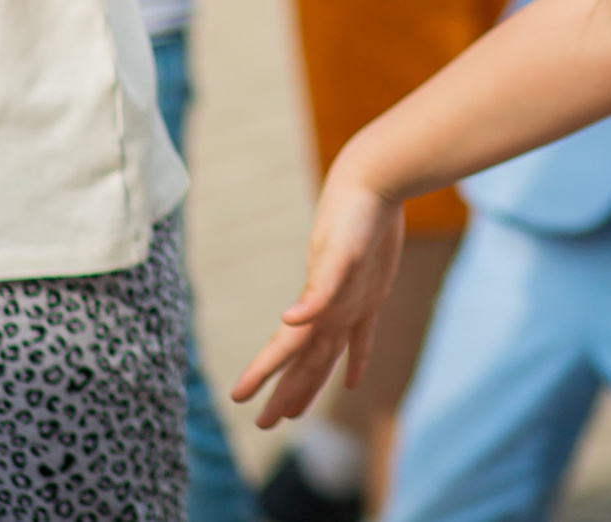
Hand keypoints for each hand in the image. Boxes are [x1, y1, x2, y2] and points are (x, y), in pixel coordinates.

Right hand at [229, 158, 404, 426]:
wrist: (373, 184)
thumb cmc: (353, 215)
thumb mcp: (339, 252)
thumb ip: (320, 287)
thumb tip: (290, 319)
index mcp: (314, 303)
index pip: (282, 348)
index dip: (260, 374)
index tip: (237, 398)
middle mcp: (326, 309)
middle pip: (301, 363)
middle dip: (283, 393)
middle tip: (263, 425)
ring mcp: (347, 304)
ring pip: (326, 356)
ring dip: (311, 383)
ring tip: (294, 411)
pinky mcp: (370, 296)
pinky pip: (362, 338)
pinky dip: (357, 360)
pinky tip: (352, 382)